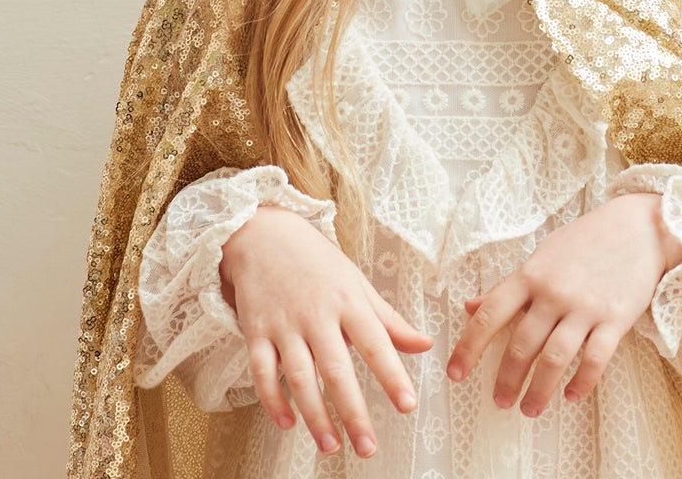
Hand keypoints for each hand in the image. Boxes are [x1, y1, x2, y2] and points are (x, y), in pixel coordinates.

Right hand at [220, 205, 431, 457]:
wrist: (265, 236)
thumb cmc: (319, 263)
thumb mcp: (357, 284)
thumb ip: (389, 320)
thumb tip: (425, 345)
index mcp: (348, 301)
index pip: (375, 343)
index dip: (392, 375)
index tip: (407, 405)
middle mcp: (317, 315)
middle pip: (336, 370)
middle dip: (353, 411)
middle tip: (368, 447)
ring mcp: (284, 325)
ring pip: (299, 378)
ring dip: (315, 415)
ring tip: (332, 446)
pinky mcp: (256, 332)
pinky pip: (262, 373)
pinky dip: (273, 400)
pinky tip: (288, 423)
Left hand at [447, 193, 681, 416]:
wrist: (640, 227)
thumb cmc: (586, 241)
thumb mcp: (542, 256)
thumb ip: (508, 285)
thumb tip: (470, 306)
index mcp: (531, 274)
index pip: (490, 313)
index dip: (469, 346)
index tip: (456, 374)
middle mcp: (555, 292)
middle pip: (522, 345)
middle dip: (507, 379)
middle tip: (500, 401)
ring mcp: (586, 306)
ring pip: (554, 358)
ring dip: (539, 390)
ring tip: (530, 409)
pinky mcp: (615, 319)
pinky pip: (595, 360)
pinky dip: (581, 382)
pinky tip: (571, 395)